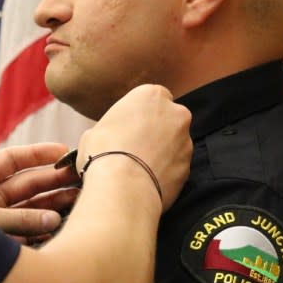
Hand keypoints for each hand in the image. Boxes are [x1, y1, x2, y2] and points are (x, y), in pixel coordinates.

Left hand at [0, 143, 79, 238]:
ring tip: (79, 200)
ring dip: (54, 205)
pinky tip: (62, 227)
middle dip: (53, 181)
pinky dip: (44, 232)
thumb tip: (54, 220)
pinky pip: (27, 234)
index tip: (63, 151)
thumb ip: (18, 220)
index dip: (37, 154)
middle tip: (80, 177)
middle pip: (26, 184)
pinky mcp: (1, 245)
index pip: (11, 160)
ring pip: (30, 209)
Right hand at [77, 84, 191, 211]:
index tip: (129, 126)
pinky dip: (165, 171)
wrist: (122, 187)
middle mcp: (175, 114)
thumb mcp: (94, 131)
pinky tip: (147, 180)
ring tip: (139, 167)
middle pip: (168, 118)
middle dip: (156, 130)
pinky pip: (175, 166)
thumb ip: (111, 127)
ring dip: (162, 151)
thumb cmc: (104, 153)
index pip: (152, 98)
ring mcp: (185, 141)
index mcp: (152, 95)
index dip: (140, 114)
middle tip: (135, 146)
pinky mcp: (188, 167)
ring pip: (175, 143)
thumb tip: (109, 137)